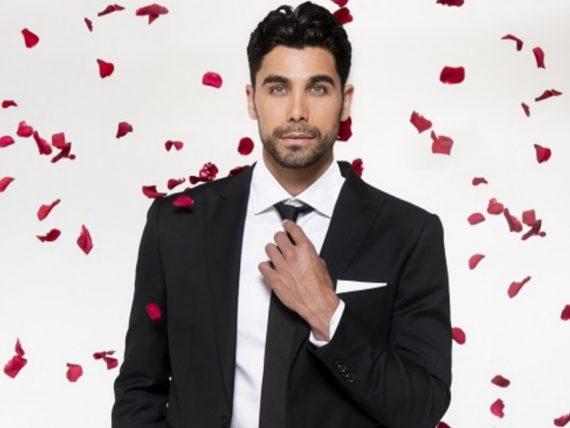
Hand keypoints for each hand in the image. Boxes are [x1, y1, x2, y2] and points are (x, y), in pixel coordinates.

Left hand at [258, 219, 339, 339]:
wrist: (317, 303)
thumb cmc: (321, 288)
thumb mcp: (321, 264)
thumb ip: (310, 255)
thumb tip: (305, 253)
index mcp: (305, 250)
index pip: (293, 229)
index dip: (288, 225)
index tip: (285, 224)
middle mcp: (292, 255)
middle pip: (278, 236)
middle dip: (280, 238)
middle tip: (281, 242)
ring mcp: (281, 266)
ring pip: (269, 248)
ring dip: (273, 251)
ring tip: (276, 255)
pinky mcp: (274, 278)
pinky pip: (263, 265)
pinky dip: (266, 266)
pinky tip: (270, 268)